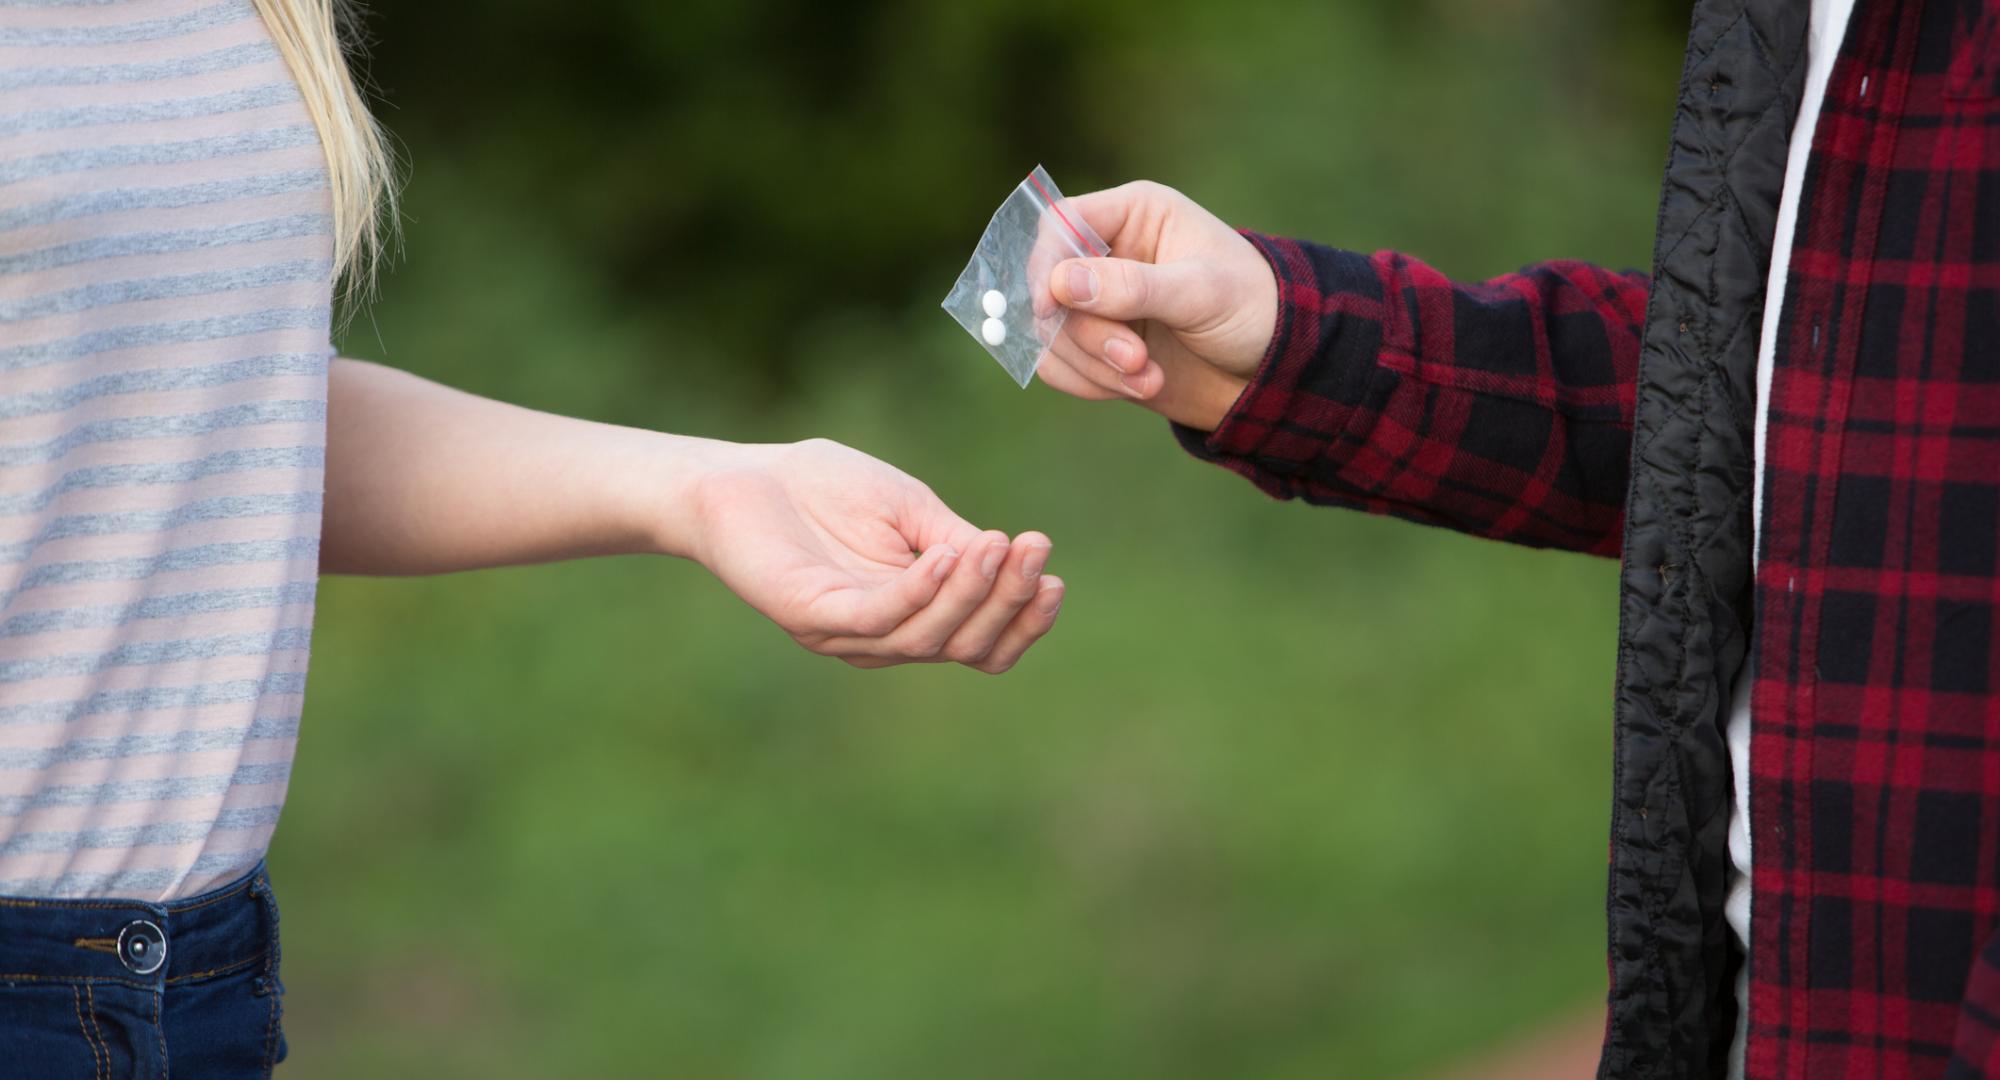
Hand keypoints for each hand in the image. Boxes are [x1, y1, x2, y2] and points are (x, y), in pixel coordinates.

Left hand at [685, 439, 1062, 672]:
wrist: (742, 475)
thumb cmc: (825, 489)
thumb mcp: (912, 511)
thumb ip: (958, 543)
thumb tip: (1015, 563)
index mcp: (914, 616)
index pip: (983, 644)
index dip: (1024, 620)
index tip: (1054, 575)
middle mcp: (884, 637)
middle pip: (966, 647)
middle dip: (1009, 601)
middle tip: (1035, 551)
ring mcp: (846, 634)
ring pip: (927, 637)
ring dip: (973, 592)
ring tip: (1000, 545)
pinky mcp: (810, 617)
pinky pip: (877, 616)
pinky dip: (919, 590)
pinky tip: (945, 555)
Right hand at [1038, 181, 1278, 430]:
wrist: (1274, 370)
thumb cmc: (1252, 309)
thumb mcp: (1201, 293)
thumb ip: (1133, 287)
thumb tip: (1061, 283)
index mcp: (1134, 215)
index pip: (1060, 224)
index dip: (1045, 264)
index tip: (1051, 309)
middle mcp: (1108, 253)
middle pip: (1051, 287)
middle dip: (1087, 334)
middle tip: (1135, 360)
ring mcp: (1099, 302)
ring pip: (1051, 332)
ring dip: (1092, 365)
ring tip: (1148, 380)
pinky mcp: (1097, 345)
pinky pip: (1059, 364)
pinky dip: (1090, 383)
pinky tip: (1137, 387)